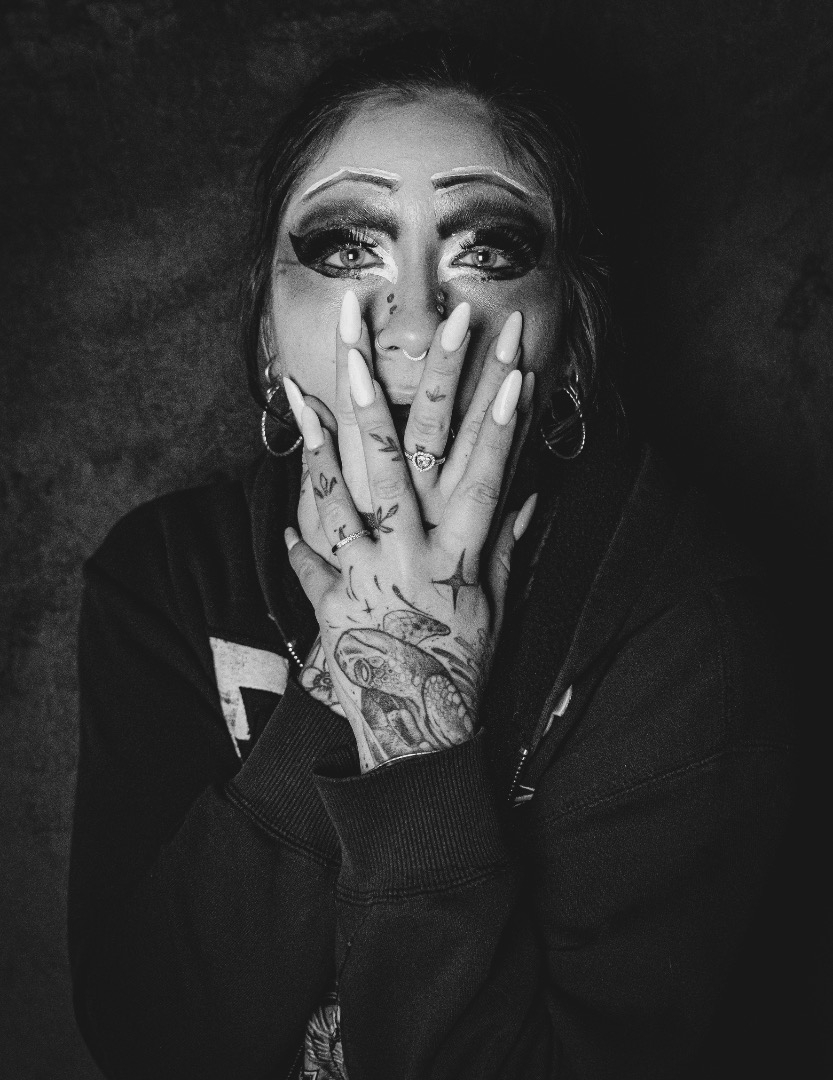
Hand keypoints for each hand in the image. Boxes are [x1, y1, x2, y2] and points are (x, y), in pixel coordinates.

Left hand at [285, 337, 536, 771]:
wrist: (419, 729)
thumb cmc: (463, 665)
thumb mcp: (494, 605)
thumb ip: (503, 545)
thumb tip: (526, 497)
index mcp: (459, 555)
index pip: (485, 474)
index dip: (500, 421)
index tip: (513, 368)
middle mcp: (410, 555)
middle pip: (395, 462)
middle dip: (382, 395)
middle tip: (368, 342)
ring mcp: (365, 576)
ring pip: (337, 497)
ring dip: (318, 443)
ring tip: (299, 393)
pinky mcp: (331, 601)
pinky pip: (307, 558)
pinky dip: (294, 530)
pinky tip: (277, 494)